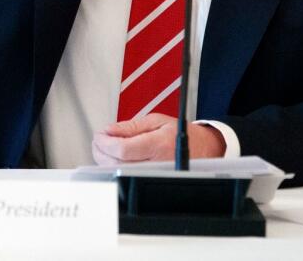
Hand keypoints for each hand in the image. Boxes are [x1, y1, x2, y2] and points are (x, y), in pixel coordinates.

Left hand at [91, 113, 225, 165]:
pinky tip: (114, 157)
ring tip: (104, 146)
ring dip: (105, 159)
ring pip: (119, 173)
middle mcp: (157, 164)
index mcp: (159, 145)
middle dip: (101, 151)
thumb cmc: (182, 134)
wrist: (203, 150)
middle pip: (117, 164)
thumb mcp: (157, 121)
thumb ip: (131, 127)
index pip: (123, 149)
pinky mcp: (152, 181)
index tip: (100, 135)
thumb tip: (109, 131)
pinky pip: (127, 177)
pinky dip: (115, 167)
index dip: (106, 143)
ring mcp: (155, 175)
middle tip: (98, 140)